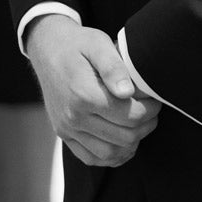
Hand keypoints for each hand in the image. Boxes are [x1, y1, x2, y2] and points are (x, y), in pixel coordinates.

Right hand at [26, 14, 161, 167]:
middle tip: (152, 111)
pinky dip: (111, 155)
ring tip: (140, 125)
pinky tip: (122, 141)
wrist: (47, 49)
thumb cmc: (77, 43)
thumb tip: (127, 92)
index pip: (130, 115)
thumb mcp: (97, 43)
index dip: (150, 110)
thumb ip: (114, 67)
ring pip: (109, 153)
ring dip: (131, 143)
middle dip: (145, 126)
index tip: (154, 99)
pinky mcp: (64, 135)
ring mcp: (67, 128)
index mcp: (84, 94)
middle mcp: (73, 116)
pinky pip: (91, 158)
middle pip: (123, 137)